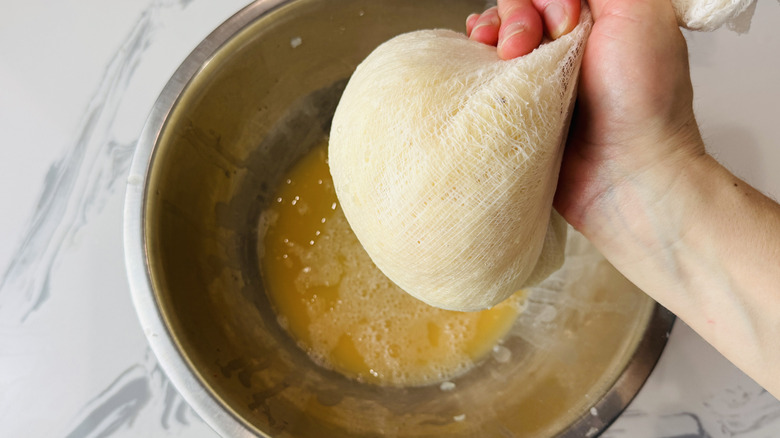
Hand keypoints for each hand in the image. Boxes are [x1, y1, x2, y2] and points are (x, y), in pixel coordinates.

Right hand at [467, 0, 704, 230]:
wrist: (626, 174)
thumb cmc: (642, 101)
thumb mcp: (639, 13)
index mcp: (600, 17)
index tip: (563, 23)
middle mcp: (568, 41)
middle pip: (520, 5)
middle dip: (516, 16)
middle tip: (526, 47)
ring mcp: (539, 74)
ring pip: (498, 32)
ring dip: (493, 34)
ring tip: (505, 60)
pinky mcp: (516, 105)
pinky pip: (483, 70)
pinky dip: (475, 61)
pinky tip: (480, 62)